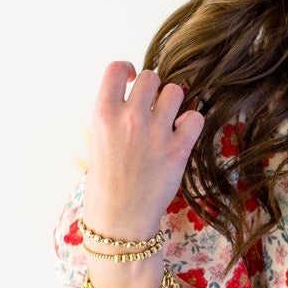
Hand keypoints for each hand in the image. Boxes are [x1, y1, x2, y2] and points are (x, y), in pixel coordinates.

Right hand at [82, 61, 206, 239]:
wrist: (119, 218)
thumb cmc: (103, 184)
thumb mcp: (92, 145)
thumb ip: (104, 119)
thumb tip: (115, 100)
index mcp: (103, 114)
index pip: (116, 68)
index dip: (127, 70)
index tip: (131, 80)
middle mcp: (130, 118)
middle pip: (151, 77)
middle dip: (153, 90)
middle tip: (152, 107)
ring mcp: (156, 132)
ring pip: (175, 91)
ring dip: (173, 103)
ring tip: (168, 120)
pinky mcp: (178, 149)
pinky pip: (195, 117)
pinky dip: (191, 124)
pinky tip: (181, 135)